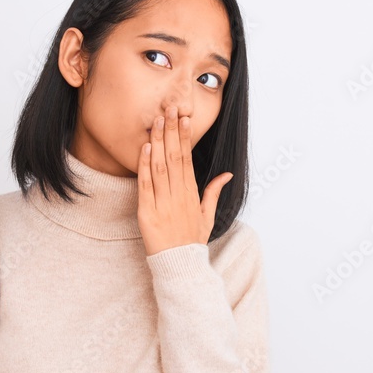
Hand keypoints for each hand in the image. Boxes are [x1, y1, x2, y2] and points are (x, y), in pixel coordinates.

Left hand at [137, 104, 232, 256]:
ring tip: (157, 121)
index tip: (183, 118)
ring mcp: (163, 202)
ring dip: (159, 141)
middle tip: (169, 108)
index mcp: (192, 193)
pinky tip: (146, 147)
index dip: (184, 137)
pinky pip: (145, 184)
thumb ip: (214, 192)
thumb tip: (227, 175)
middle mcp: (178, 195)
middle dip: (172, 131)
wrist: (179, 264)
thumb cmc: (192, 240)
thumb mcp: (208, 216)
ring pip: (160, 166)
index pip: (188, 158)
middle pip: (175, 156)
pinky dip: (145, 165)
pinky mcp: (147, 212)